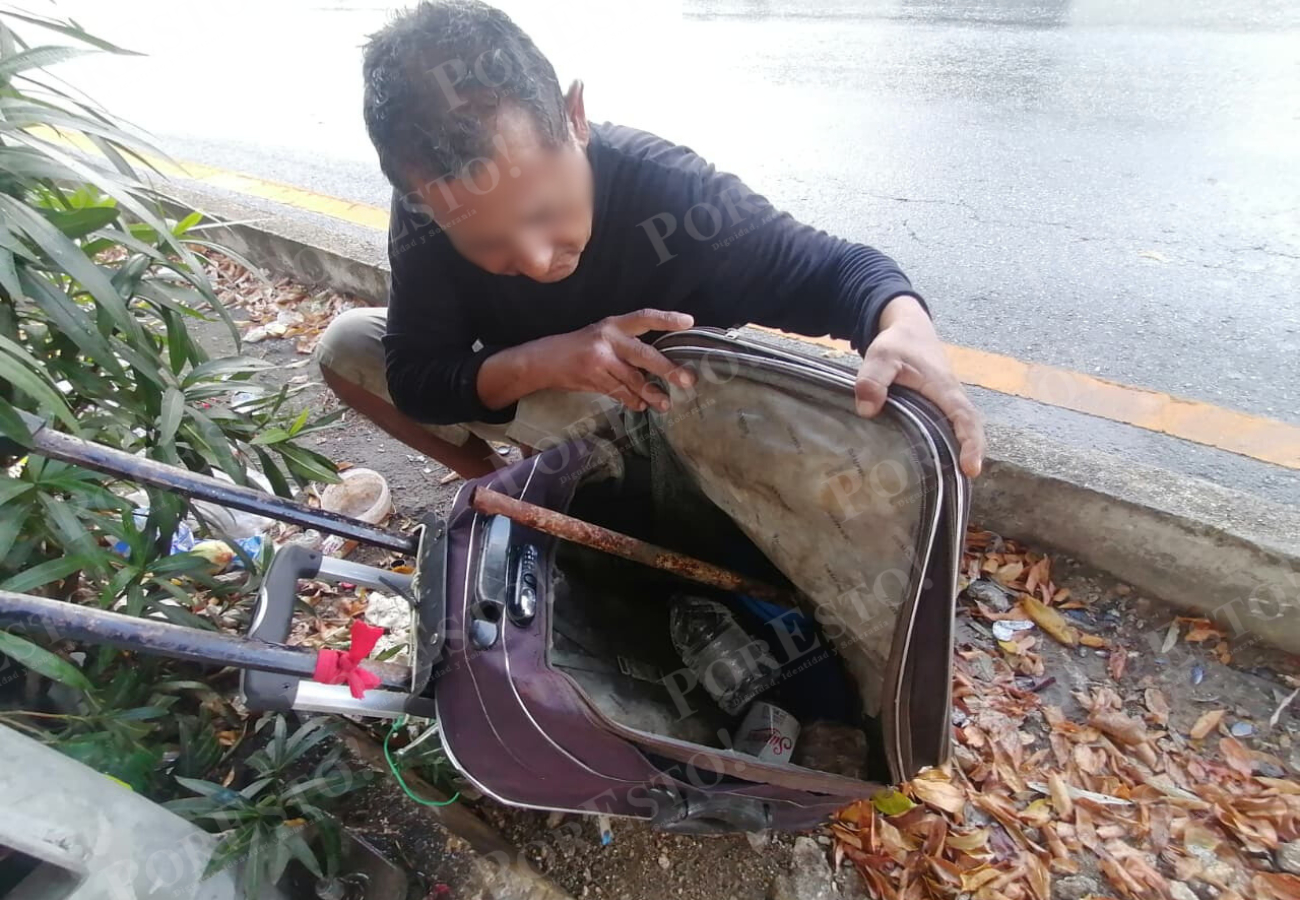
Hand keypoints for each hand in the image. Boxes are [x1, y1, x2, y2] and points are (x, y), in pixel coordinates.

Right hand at [540, 309, 696, 411]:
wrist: (545, 360)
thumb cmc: (581, 347)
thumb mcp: (604, 337)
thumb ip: (628, 345)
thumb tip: (660, 364)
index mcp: (615, 324)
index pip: (644, 317)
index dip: (666, 319)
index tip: (688, 322)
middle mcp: (609, 339)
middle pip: (643, 354)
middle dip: (667, 369)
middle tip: (687, 380)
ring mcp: (600, 360)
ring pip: (633, 379)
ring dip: (651, 393)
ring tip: (665, 404)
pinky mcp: (593, 379)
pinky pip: (619, 392)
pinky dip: (632, 400)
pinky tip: (640, 405)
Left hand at [855, 295, 985, 477]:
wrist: (908, 327)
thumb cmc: (898, 342)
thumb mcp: (881, 355)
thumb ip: (873, 379)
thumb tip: (868, 411)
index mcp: (944, 387)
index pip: (966, 418)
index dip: (971, 443)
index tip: (971, 468)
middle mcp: (951, 397)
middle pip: (971, 429)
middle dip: (972, 454)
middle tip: (964, 483)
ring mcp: (945, 402)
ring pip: (960, 430)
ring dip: (960, 452)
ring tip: (949, 484)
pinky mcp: (937, 406)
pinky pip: (948, 427)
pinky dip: (948, 445)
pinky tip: (933, 465)